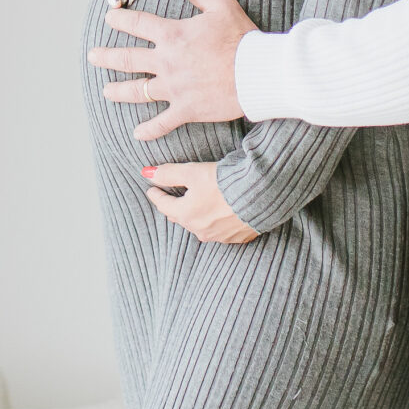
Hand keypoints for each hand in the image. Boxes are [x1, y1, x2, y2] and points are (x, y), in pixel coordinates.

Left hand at [88, 0, 256, 140]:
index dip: (120, 20)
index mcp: (172, 35)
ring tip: (106, 92)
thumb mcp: (220, 5)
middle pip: (127, 59)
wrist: (257, 72)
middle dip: (107, 57)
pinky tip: (138, 133)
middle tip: (93, 57)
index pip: (137, 24)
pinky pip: (162, 122)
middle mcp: (166, 62)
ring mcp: (174, 88)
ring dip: (119, 91)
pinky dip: (149, 129)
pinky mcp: (186, 109)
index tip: (109, 18)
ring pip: (137, 91)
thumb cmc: (241, 37)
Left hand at [140, 162, 257, 243]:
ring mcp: (219, 236)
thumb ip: (168, 173)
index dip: (156, 195)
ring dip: (194, 217)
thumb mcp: (192, 172)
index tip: (151, 190)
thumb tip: (146, 173)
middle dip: (173, 208)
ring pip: (199, 226)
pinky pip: (219, 231)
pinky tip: (218, 215)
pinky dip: (215, 222)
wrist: (261, 194)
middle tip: (169, 199)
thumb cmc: (225, 182)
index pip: (163, 205)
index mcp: (186, 215)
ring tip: (193, 207)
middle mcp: (200, 230)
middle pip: (180, 218)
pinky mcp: (237, 237)